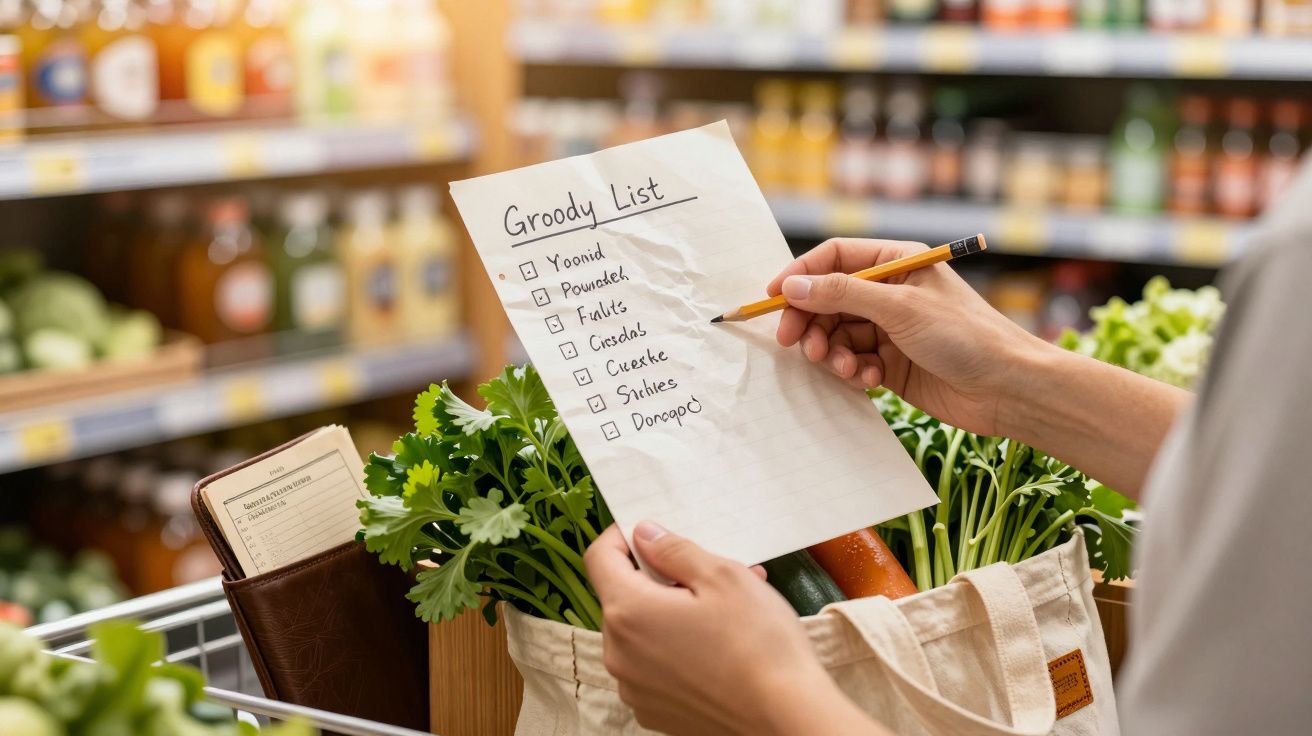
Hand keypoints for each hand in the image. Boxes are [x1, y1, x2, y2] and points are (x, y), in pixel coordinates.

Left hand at [584, 524, 878, 735]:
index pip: (599, 558)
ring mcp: (634, 688)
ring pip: (642, 631)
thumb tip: (643, 535)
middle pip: (623, 596)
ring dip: (672, 612)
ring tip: (726, 608)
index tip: (649, 531)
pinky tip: (720, 643)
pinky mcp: (655, 710)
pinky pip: (654, 665)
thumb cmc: (758, 644)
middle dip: (659, 577)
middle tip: (708, 571)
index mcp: (628, 612)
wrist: (786, 718)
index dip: (620, 536)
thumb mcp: (722, 576)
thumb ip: (673, 550)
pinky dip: (676, 647)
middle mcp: (619, 654)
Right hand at [768, 237, 1052, 437]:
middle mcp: (891, 292)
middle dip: (810, 321)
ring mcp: (891, 329)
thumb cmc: (967, 336)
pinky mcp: (892, 364)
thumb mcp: (900, 308)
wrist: (1009, 389)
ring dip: (831, 351)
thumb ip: (842, 294)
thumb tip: (791, 285)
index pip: (834, 257)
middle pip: (828, 298)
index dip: (800, 275)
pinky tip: (868, 380)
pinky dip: (852, 371)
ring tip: (841, 366)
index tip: (772, 299)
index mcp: (898, 262)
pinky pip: (853, 361)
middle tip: (796, 344)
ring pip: (837, 334)